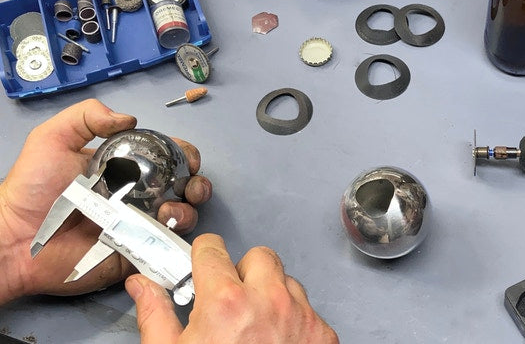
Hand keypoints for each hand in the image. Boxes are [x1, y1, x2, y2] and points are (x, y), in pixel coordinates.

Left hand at [0, 99, 211, 303]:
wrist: (14, 241)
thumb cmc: (32, 190)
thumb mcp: (52, 140)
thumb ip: (86, 117)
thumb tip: (130, 118)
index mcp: (124, 168)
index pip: (165, 158)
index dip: (183, 155)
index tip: (187, 159)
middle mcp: (136, 196)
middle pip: (183, 187)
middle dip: (197, 184)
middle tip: (191, 188)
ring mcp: (138, 225)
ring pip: (181, 217)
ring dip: (187, 211)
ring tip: (169, 212)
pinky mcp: (135, 252)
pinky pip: (165, 247)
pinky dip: (175, 240)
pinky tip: (163, 230)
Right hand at [126, 234, 338, 343]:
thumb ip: (156, 315)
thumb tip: (142, 287)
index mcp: (226, 303)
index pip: (213, 249)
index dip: (203, 256)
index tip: (202, 263)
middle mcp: (268, 302)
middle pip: (259, 257)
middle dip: (242, 271)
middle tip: (230, 298)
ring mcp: (301, 317)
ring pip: (286, 281)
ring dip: (271, 294)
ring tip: (254, 326)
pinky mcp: (323, 335)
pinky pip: (308, 309)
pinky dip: (293, 319)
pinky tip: (276, 342)